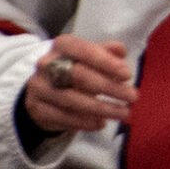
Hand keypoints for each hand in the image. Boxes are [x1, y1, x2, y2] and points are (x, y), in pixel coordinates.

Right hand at [20, 36, 137, 133]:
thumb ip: (106, 52)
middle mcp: (46, 65)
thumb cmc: (75, 67)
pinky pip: (62, 117)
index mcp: (62, 45)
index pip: (84, 50)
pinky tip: (101, 123)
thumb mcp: (90, 55)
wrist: (43, 87)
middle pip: (79, 76)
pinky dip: (84, 122)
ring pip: (72, 100)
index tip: (128, 75)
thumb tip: (121, 52)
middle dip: (109, 87)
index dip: (106, 62)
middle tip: (132, 97)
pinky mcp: (37, 109)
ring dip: (101, 108)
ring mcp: (39, 88)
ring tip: (123, 113)